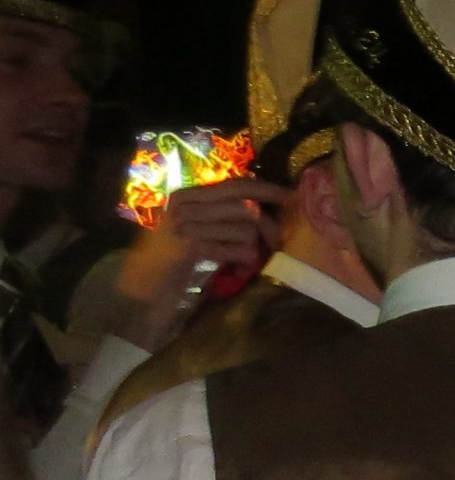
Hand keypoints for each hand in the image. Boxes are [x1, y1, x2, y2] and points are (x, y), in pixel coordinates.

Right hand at [108, 180, 290, 350]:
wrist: (141, 295)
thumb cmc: (173, 266)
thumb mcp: (194, 232)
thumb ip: (219, 216)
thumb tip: (261, 206)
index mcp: (185, 197)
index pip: (234, 185)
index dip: (266, 189)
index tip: (289, 196)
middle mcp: (185, 206)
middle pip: (246, 204)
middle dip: (269, 223)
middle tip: (276, 242)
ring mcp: (187, 225)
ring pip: (247, 227)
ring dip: (256, 248)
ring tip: (246, 261)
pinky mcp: (192, 248)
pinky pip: (240, 248)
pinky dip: (247, 260)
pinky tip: (239, 269)